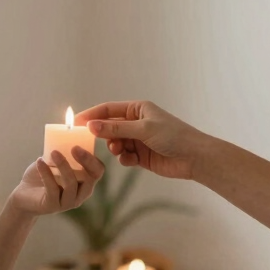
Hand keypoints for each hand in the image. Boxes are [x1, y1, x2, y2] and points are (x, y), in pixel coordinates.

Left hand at [9, 147, 104, 215]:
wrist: (24, 195)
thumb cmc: (43, 175)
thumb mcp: (54, 161)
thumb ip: (62, 150)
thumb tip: (66, 131)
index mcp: (85, 182)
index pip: (98, 171)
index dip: (92, 158)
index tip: (81, 143)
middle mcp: (80, 194)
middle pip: (91, 179)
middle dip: (85, 161)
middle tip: (74, 147)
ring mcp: (67, 202)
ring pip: (71, 184)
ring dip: (63, 166)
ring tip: (53, 152)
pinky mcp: (51, 206)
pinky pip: (52, 189)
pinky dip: (46, 173)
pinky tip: (39, 161)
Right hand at [76, 100, 201, 179]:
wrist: (194, 158)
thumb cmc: (173, 136)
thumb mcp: (143, 129)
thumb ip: (116, 128)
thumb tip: (91, 126)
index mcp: (138, 109)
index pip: (108, 109)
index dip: (92, 115)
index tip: (75, 123)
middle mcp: (136, 123)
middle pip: (109, 127)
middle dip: (102, 135)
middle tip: (90, 142)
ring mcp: (138, 140)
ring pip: (115, 143)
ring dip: (114, 148)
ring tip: (119, 151)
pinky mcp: (141, 156)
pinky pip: (124, 156)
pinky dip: (124, 159)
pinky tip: (131, 161)